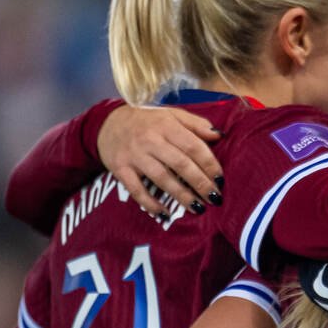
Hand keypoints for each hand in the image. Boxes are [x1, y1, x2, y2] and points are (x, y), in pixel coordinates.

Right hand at [98, 104, 224, 218]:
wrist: (106, 122)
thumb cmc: (147, 121)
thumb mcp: (171, 114)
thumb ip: (195, 124)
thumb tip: (219, 135)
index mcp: (166, 125)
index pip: (193, 146)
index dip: (210, 164)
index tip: (221, 179)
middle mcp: (150, 140)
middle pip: (181, 164)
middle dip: (200, 183)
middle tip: (215, 198)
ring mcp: (134, 155)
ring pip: (162, 179)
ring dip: (182, 196)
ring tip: (198, 208)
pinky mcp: (120, 169)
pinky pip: (137, 190)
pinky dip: (151, 204)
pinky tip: (165, 213)